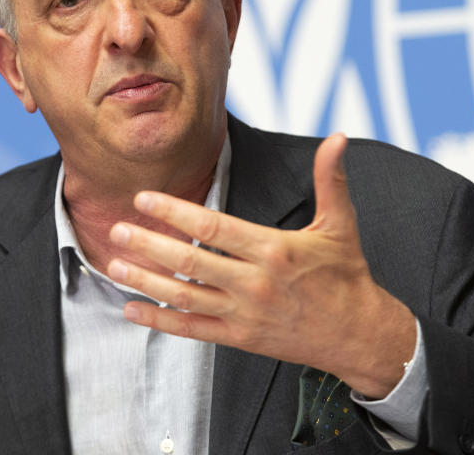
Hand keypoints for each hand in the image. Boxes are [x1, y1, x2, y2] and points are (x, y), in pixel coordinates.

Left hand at [105, 133, 415, 397]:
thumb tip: (337, 138)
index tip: (144, 198)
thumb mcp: (340, 225)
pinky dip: (159, 321)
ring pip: (185, 297)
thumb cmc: (346, 275)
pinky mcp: (240, 337)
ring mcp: (245, 314)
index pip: (213, 227)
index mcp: (274, 250)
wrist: (360, 335)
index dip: (174, 212)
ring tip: (113, 265)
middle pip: (190, 262)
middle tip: (116, 230)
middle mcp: (255, 283)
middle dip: (149, 245)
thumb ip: (331, 180)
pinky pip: (192, 329)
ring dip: (146, 281)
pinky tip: (131, 309)